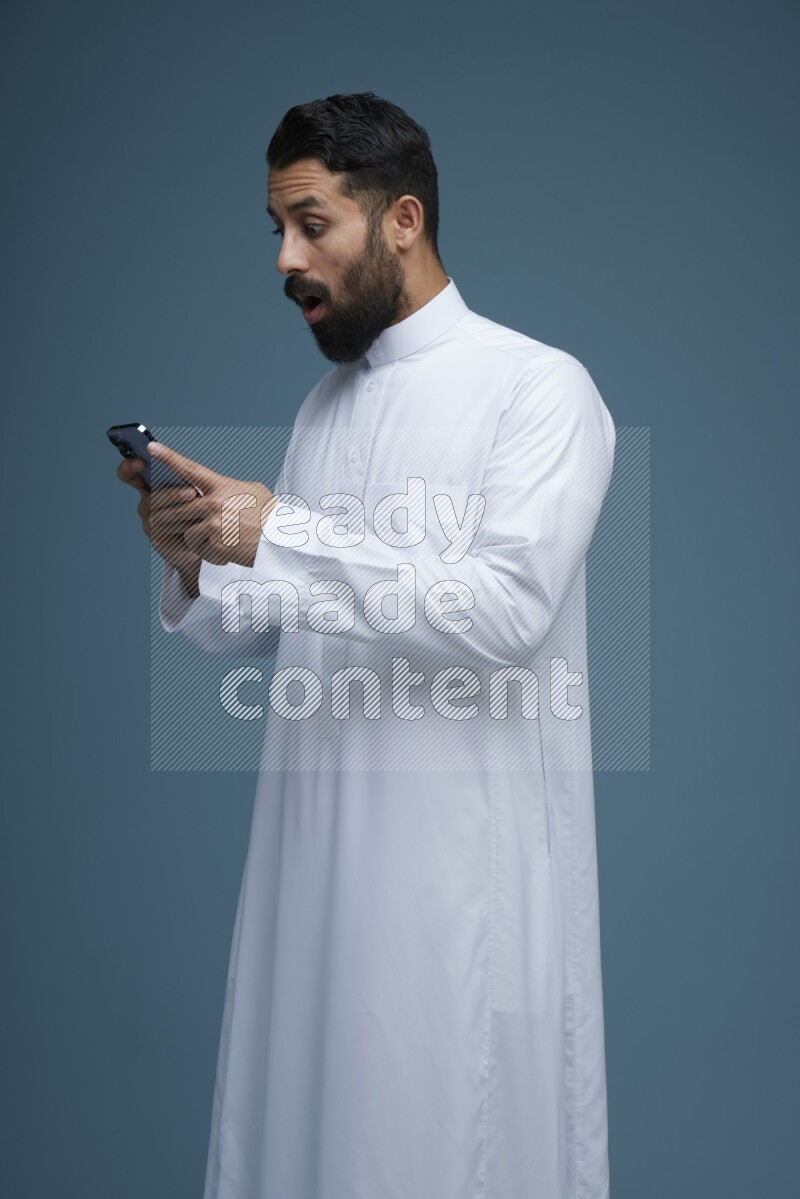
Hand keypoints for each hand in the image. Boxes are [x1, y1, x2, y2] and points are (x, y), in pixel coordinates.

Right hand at [116, 454, 202, 592]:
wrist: (210, 538)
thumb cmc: (204, 507)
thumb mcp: (198, 486)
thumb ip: (186, 474)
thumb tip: (180, 463)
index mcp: (151, 485)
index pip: (129, 474)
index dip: (128, 467)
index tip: (140, 462)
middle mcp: (146, 503)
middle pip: (151, 497)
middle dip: (172, 494)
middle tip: (192, 492)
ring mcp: (149, 521)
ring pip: (158, 515)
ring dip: (181, 511)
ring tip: (200, 510)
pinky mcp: (156, 538)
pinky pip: (165, 531)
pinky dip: (183, 526)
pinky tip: (198, 525)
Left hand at [148, 442, 274, 568]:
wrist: (280, 542)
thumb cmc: (268, 516)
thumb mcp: (253, 491)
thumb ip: (227, 487)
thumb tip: (209, 485)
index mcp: (223, 486)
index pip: (190, 469)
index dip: (169, 457)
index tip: (152, 448)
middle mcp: (216, 503)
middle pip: (177, 507)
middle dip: (170, 514)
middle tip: (172, 521)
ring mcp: (214, 524)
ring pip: (185, 529)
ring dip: (195, 536)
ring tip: (216, 537)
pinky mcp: (215, 544)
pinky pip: (196, 547)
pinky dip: (206, 551)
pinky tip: (223, 549)